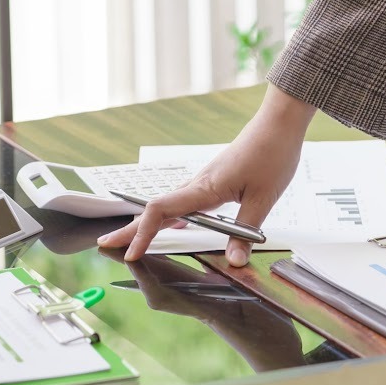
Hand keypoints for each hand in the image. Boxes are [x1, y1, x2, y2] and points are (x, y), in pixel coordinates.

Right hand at [97, 87, 316, 265]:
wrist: (278, 122)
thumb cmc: (272, 153)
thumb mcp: (264, 198)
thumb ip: (245, 232)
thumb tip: (234, 262)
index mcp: (204, 187)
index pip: (161, 211)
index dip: (143, 233)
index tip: (131, 254)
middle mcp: (197, 184)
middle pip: (155, 210)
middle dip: (130, 229)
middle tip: (107, 244)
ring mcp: (202, 181)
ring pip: (166, 206)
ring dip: (146, 223)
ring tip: (132, 240)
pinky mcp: (212, 180)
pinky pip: (182, 202)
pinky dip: (168, 216)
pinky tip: (172, 226)